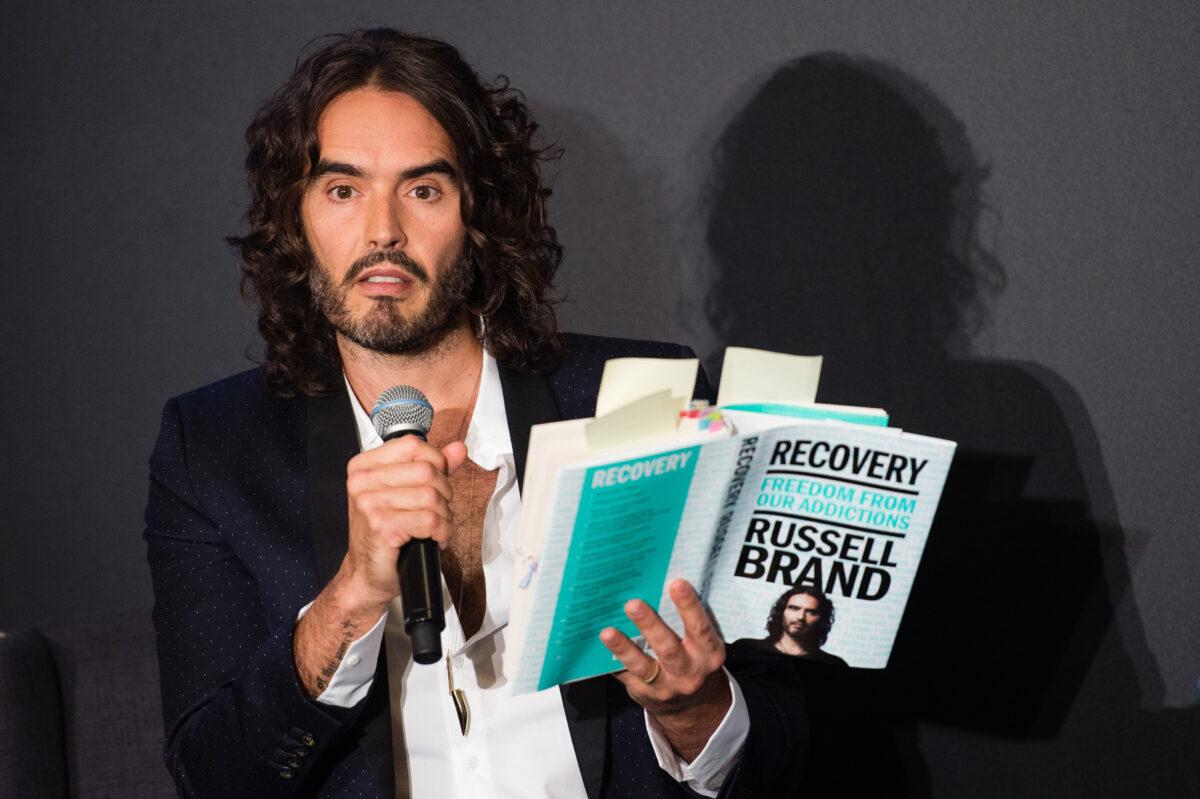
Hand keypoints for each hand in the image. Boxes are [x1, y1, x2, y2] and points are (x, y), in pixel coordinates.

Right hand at [342, 435, 467, 608]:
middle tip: (438, 510)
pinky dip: (442, 532)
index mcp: (364, 466)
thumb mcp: (406, 492)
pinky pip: (430, 520)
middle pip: (426, 471)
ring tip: (436, 527)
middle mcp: (362, 481)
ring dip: (444, 516)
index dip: (436, 462)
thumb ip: (433, 468)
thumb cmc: (386, 532)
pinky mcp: (381, 526)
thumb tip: (458, 449)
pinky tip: (434, 539)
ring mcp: (369, 503)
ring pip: (431, 496)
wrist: (367, 574)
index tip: (436, 482)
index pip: (413, 445)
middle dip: (444, 493)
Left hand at [600, 579, 730, 759]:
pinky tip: (599, 648)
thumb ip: (689, 622)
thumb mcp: (703, 645)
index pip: (700, 628)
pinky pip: (626, 676)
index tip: (676, 583)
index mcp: (709, 654)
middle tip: (633, 604)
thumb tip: (662, 585)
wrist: (692, 705)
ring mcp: (666, 687)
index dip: (689, 606)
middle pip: (668, 649)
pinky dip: (613, 661)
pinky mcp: (645, 694)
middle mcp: (690, 673)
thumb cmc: (695, 660)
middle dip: (650, 625)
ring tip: (607, 632)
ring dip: (623, 648)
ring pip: (643, 667)